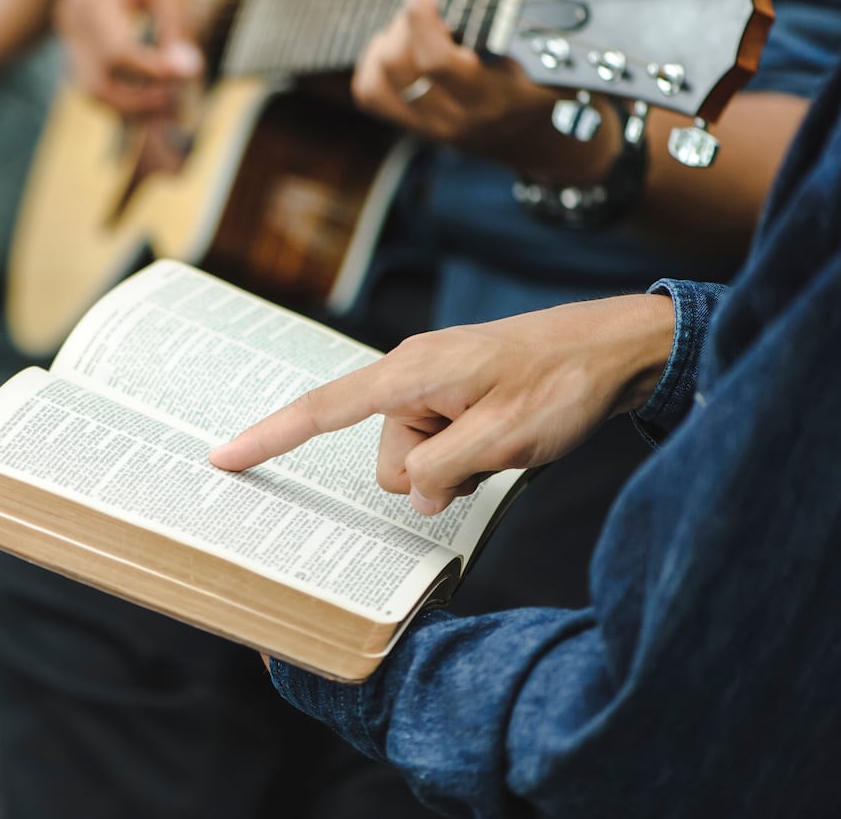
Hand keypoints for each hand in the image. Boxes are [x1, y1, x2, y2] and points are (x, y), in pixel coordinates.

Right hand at [55, 0, 202, 115]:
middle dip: (137, 102)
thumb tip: (187, 71)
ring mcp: (68, 31)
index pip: (119, 54)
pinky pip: (90, 75)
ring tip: (165, 96)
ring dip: (126, 102)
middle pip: (97, 86)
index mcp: (94, 1)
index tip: (189, 71)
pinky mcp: (73, 36)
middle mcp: (72, 21)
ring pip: (89, 89)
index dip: (154, 72)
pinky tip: (148, 85)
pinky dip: (118, 88)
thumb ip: (176, 28)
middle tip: (175, 97)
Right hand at [210, 295, 674, 515]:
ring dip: (454, 465)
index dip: (269, 437)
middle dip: (430, 474)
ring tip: (506, 439)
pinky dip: (464, 454)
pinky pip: (436, 443)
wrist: (618, 346)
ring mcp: (432, 382)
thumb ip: (443, 471)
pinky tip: (504, 437)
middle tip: (489, 453)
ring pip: (413, 458)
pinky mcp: (452, 392)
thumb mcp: (503, 440)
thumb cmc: (562, 383)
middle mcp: (410, 372)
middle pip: (385, 456)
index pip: (322, 411)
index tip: (223, 458)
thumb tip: (417, 494)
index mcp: (410, 373)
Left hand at [350, 0, 610, 172]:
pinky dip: (374, 61)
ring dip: (389, 39)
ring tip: (421, 26)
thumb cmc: (550, 90)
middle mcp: (453, 118)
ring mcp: (428, 127)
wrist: (539, 145)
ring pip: (378, 76)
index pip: (437, 61)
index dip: (421, 16)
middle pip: (399, 63)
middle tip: (433, 5)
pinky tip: (400, 46)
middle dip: (408, 21)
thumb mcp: (554, 50)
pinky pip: (369, 92)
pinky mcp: (411, 128)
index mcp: (490, 100)